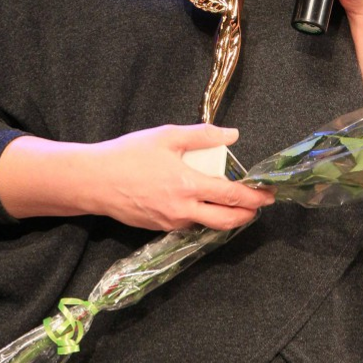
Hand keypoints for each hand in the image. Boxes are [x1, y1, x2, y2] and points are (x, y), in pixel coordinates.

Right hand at [78, 124, 273, 230]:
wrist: (95, 181)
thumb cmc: (129, 154)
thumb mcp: (167, 136)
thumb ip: (202, 135)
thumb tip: (232, 134)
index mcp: (188, 186)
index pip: (231, 196)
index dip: (254, 197)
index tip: (268, 195)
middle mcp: (183, 210)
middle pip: (225, 221)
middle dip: (246, 215)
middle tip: (258, 206)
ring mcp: (170, 223)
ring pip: (206, 225)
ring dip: (224, 217)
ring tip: (232, 203)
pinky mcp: (158, 228)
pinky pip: (187, 224)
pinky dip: (201, 217)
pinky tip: (202, 205)